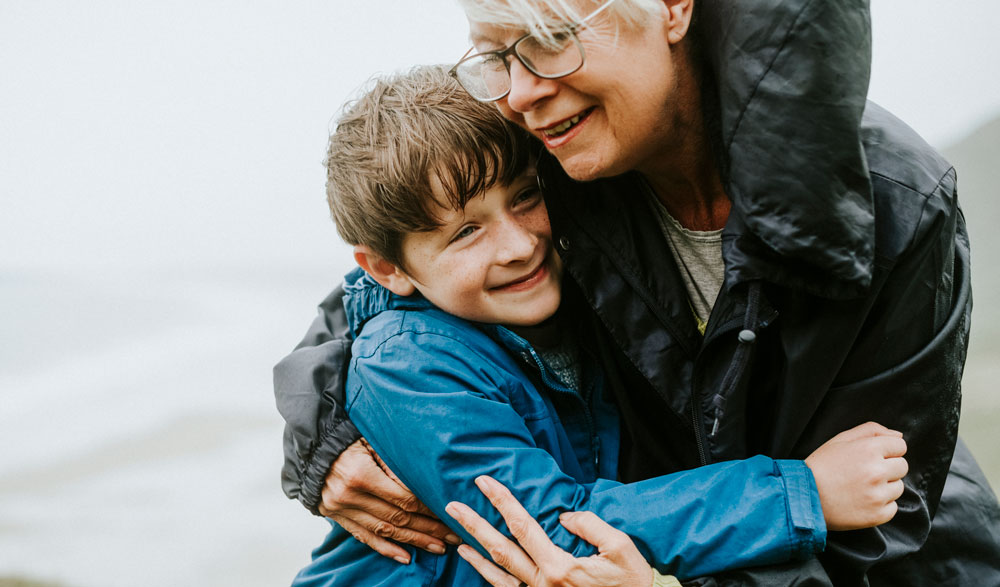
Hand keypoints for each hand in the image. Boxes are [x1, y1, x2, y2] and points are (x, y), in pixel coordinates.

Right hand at [320, 438, 459, 562]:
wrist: (312, 448)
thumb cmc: (348, 439)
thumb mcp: (372, 441)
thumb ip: (395, 462)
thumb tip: (425, 482)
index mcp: (361, 475)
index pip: (403, 498)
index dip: (428, 508)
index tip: (448, 513)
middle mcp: (350, 496)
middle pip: (397, 518)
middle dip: (428, 529)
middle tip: (453, 536)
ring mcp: (341, 510)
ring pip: (384, 531)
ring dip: (413, 541)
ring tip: (438, 547)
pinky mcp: (337, 517)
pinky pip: (364, 537)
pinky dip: (385, 548)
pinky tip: (405, 557)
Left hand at [446, 475, 652, 586]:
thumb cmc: (632, 582)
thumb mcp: (621, 549)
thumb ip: (591, 526)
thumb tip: (564, 517)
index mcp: (559, 567)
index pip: (522, 526)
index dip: (501, 501)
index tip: (484, 482)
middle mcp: (542, 584)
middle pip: (500, 549)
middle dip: (474, 525)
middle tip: (452, 505)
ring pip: (497, 574)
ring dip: (475, 553)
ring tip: (455, 536)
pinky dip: (488, 577)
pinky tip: (479, 564)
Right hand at [805, 421, 908, 530]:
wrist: (803, 498)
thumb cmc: (821, 466)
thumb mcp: (840, 440)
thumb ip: (871, 430)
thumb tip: (899, 435)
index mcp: (869, 449)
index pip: (900, 446)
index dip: (886, 450)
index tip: (871, 457)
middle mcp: (877, 471)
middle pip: (902, 466)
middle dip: (887, 468)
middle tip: (864, 473)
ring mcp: (878, 495)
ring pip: (898, 487)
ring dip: (884, 487)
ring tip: (860, 488)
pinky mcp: (878, 515)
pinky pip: (893, 507)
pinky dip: (880, 506)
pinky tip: (861, 502)